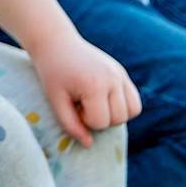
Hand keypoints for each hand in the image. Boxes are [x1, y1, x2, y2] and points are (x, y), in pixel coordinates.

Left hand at [29, 32, 141, 146]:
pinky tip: (102, 97)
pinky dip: (122, 106)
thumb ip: (70, 124)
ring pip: (131, 112)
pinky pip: (134, 101)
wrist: (55, 42)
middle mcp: (113, 79)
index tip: (71, 104)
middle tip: (80, 102)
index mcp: (94, 85)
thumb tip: (89, 144)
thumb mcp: (54, 99)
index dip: (84, 119)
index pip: (100, 122)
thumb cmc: (52, 72)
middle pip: (118, 119)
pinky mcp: (122, 73)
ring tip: (92, 100)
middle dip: (99, 118)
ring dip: (113, 114)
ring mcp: (120, 74)